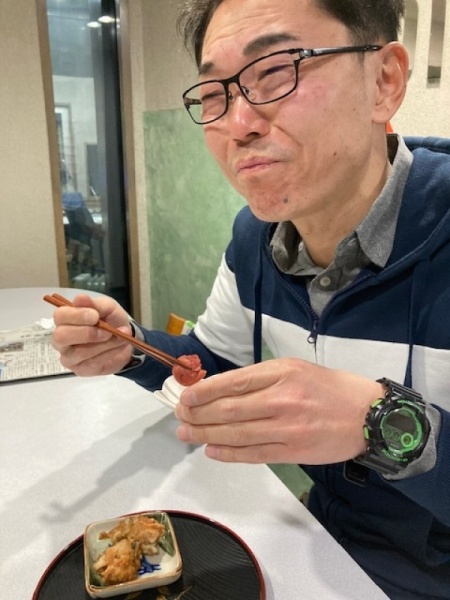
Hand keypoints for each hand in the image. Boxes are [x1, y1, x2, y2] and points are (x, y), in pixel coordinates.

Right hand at [52, 293, 132, 375]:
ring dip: (104, 344)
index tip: (95, 315)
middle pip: (61, 337)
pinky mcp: (81, 370)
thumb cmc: (111, 320)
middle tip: (107, 331)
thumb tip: (80, 298)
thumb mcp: (107, 307)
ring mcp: (69, 356)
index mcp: (65, 319)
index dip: (76, 316)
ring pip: (80, 352)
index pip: (60, 316)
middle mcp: (62, 339)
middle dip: (86, 333)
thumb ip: (95, 304)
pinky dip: (109, 353)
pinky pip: (93, 363)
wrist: (125, 338)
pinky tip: (119, 346)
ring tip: (120, 337)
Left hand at [174, 358, 383, 464]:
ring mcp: (287, 427)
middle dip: (198, 414)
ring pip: (237, 432)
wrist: (368, 415)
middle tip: (180, 416)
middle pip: (229, 408)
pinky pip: (254, 453)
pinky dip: (229, 453)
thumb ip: (262, 378)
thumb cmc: (331, 387)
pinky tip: (211, 450)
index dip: (204, 391)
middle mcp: (282, 398)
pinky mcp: (294, 451)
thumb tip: (224, 389)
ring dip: (206, 434)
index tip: (186, 396)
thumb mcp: (296, 368)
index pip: (233, 382)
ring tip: (187, 434)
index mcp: (282, 372)